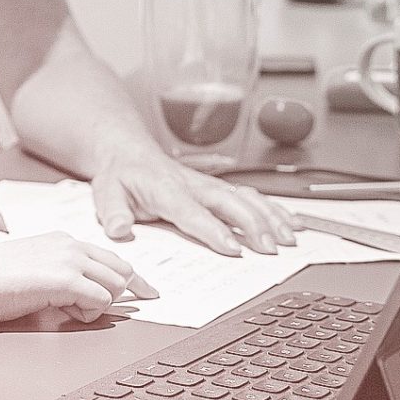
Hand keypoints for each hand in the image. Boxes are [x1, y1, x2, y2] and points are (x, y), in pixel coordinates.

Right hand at [0, 232, 154, 334]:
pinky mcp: (64, 279)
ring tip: (65, 309)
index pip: (112, 258)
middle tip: (98, 310)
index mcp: (63, 241)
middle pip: (122, 271)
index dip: (133, 279)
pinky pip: (100, 300)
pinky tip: (64, 311)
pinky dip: (89, 311)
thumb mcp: (34, 273)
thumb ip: (61, 279)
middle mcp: (71, 245)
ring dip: (98, 305)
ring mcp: (69, 259)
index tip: (148, 293)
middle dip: (118, 295)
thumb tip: (83, 298)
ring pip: (115, 286)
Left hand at [89, 148, 300, 255]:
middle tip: (271, 248)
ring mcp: (209, 184)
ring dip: (270, 217)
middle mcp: (193, 185)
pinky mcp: (219, 187)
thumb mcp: (106, 194)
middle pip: (229, 203)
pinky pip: (251, 197)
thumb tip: (120, 230)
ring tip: (290, 239)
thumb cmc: (120, 177)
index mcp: (166, 189)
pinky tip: (293, 223)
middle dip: (253, 225)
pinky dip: (274, 209)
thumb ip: (113, 213)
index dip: (213, 230)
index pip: (192, 211)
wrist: (128, 151)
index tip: (233, 248)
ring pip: (246, 199)